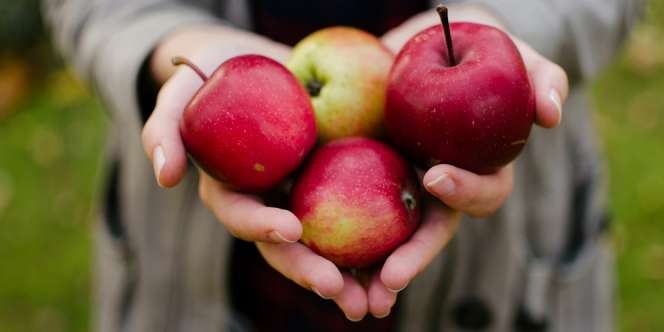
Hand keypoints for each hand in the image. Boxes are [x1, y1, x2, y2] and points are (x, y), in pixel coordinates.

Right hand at [140, 24, 350, 316]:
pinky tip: (400, 259)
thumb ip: (165, 129)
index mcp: (233, 191)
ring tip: (374, 300)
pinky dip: (375, 239)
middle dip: (308, 271)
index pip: (242, 216)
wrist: (256, 62)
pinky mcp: (334, 182)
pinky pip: (355, 213)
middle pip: (286, 246)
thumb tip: (166, 178)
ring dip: (347, 275)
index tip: (291, 228)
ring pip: (324, 243)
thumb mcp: (182, 90)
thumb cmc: (212, 74)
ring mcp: (302, 195)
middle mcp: (268, 202)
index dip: (261, 226)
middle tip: (337, 290)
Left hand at [358, 4, 570, 319]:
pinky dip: (335, 238)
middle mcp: (437, 185)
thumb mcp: (508, 51)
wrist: (417, 43)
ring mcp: (399, 183)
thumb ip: (540, 76)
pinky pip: (348, 211)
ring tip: (355, 297)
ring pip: (390, 238)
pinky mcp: (361, 175)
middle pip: (430, 232)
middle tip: (390, 278)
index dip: (464, 189)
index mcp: (475, 167)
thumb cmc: (469, 47)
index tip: (435, 174)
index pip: (480, 192)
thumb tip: (552, 116)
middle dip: (413, 258)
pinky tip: (312, 253)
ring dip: (374, 271)